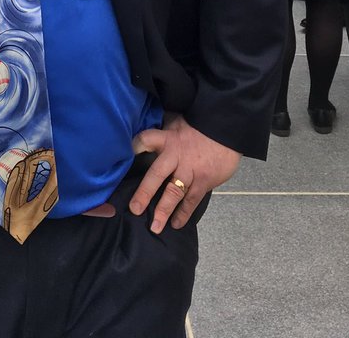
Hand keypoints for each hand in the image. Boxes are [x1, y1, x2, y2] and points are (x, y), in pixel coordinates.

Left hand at [129, 114, 239, 233]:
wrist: (226, 130)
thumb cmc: (198, 125)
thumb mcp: (177, 121)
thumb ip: (163, 129)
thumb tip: (146, 128)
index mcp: (167, 138)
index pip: (145, 140)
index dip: (134, 148)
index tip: (122, 159)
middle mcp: (176, 156)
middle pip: (157, 174)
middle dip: (145, 192)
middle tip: (135, 209)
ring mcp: (190, 170)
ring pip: (174, 192)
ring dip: (164, 210)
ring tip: (155, 227)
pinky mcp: (204, 181)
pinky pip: (191, 200)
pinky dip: (184, 213)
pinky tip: (176, 224)